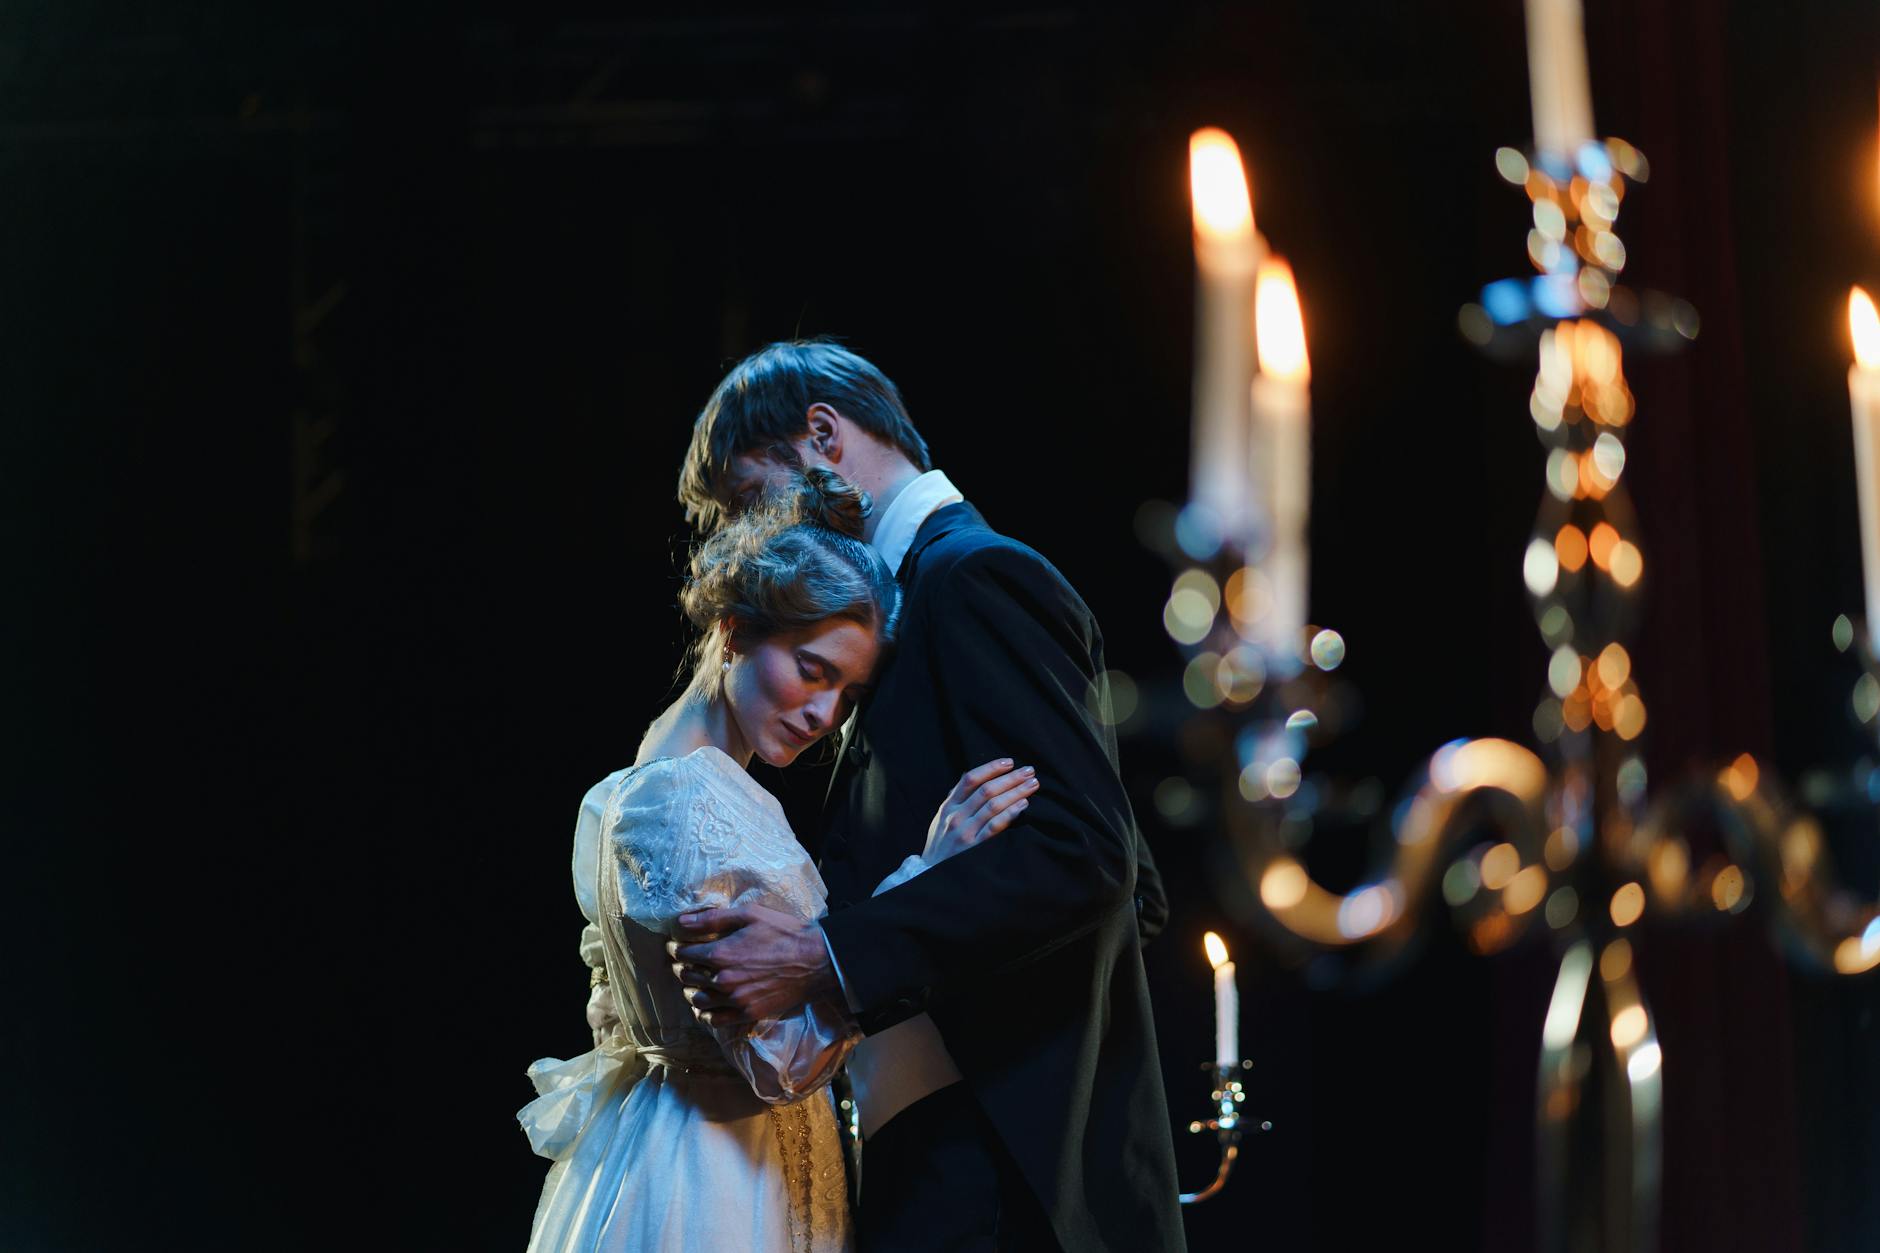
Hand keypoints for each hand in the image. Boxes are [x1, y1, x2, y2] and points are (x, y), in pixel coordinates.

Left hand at [666, 904, 836, 1026]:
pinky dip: (705, 1012)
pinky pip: (714, 1020)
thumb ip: (713, 918)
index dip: (677, 947)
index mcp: (721, 954)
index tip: (678, 944)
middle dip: (681, 966)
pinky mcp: (746, 1013)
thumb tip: (682, 922)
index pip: (683, 953)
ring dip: (690, 988)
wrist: (815, 961)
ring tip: (695, 981)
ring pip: (696, 999)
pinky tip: (707, 1004)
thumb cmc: (784, 933)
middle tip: (684, 960)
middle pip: (686, 976)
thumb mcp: (749, 915)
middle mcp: (723, 980)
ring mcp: (734, 1000)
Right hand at [925, 758, 1036, 862]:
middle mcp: (956, 817)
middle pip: (986, 790)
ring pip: (993, 805)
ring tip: (1032, 784)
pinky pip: (995, 827)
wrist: (932, 877)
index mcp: (948, 806)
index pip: (970, 779)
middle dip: (1010, 778)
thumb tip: (971, 778)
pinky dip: (1010, 813)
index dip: (991, 768)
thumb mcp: (940, 820)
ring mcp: (965, 832)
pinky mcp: (974, 848)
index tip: (1008, 762)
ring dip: (1015, 792)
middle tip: (1029, 771)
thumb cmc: (940, 846)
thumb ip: (955, 800)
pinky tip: (1023, 805)